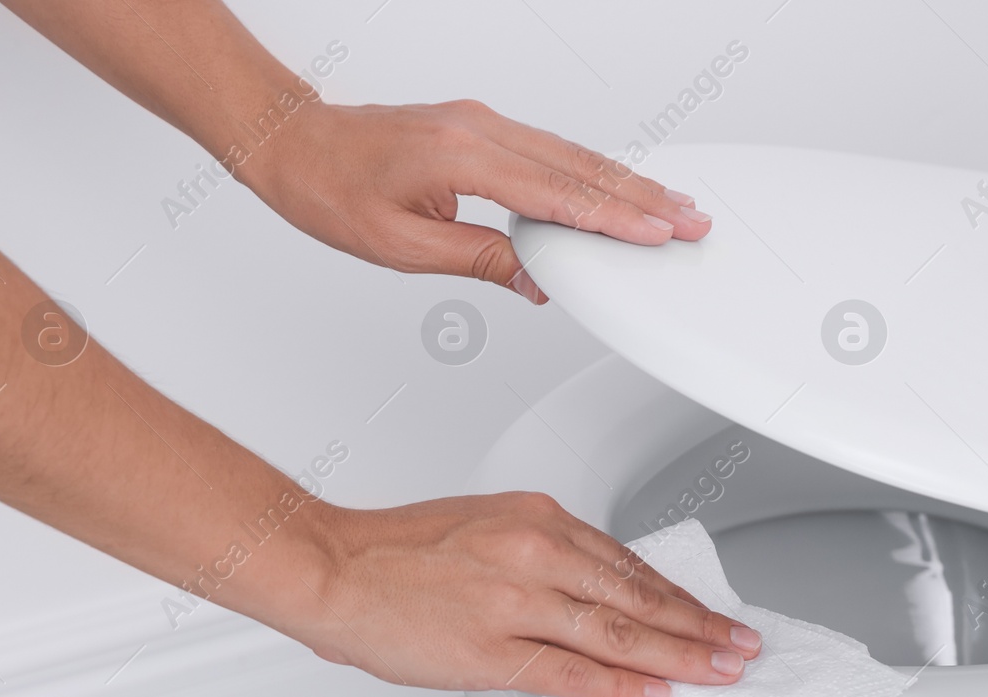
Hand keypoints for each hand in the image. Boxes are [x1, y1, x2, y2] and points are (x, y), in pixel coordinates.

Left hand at [241, 99, 711, 302]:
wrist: (295, 144)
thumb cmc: (331, 191)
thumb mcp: (402, 246)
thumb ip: (478, 259)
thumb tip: (538, 281)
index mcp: (462, 157)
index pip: (556, 195)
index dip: (612, 220)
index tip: (657, 235)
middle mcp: (480, 129)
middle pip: (580, 167)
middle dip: (642, 198)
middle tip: (693, 220)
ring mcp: (483, 123)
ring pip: (572, 155)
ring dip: (626, 183)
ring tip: (674, 206)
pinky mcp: (480, 128)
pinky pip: (551, 150)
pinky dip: (592, 172)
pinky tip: (618, 187)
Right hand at [296, 492, 760, 696]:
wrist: (330, 566)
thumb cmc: (394, 551)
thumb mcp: (483, 529)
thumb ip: (538, 557)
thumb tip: (587, 596)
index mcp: (537, 520)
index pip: (627, 564)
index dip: (676, 595)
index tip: (710, 613)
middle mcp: (536, 553)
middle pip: (638, 596)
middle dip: (699, 625)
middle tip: (742, 645)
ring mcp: (517, 601)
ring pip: (620, 632)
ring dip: (682, 655)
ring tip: (723, 671)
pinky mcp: (492, 648)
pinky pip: (573, 671)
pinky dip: (622, 685)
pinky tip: (658, 696)